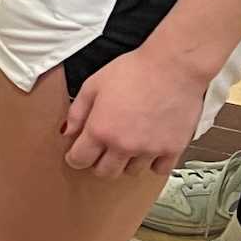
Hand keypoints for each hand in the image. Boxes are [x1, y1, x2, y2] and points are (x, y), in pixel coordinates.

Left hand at [62, 42, 207, 176]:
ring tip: (129, 141)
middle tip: (102, 148)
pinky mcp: (173, 149)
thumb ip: (77, 112)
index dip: (75, 157)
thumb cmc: (133, 71)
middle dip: (99, 162)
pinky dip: (153, 162)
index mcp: (100, 130)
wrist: (172, 67)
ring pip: (131, 171)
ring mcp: (150, 150)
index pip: (80, 160)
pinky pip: (159, 170)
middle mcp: (124, 145)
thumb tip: (68, 132)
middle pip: (105, 172)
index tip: (77, 153)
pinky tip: (151, 146)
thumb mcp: (93, 85)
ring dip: (126, 161)